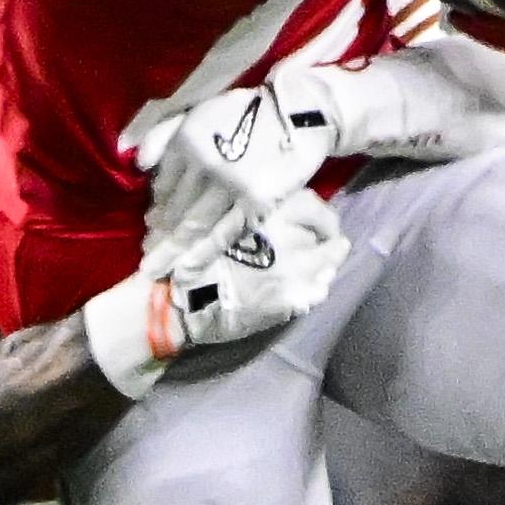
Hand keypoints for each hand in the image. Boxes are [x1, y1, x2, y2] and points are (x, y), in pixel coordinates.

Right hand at [85, 193, 352, 389]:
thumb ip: (250, 206)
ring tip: (320, 267)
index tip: (317, 222)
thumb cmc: (188, 250)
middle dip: (329, 240)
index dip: (320, 216)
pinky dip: (314, 290)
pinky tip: (306, 289)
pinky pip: (316, 293)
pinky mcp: (288, 300)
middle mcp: (287, 237)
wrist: (175, 297)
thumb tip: (277, 204)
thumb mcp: (217, 212)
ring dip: (325, 265)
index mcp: (269, 209)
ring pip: (328, 265)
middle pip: (329, 235)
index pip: (315, 206)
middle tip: (325, 244)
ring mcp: (291, 270)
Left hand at [131, 66, 346, 269]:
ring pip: (193, 226)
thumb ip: (165, 134)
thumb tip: (139, 165)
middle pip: (174, 208)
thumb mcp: (200, 112)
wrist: (298, 113)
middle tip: (146, 257)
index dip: (156, 207)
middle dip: (158, 236)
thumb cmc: (248, 114)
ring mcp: (229, 185)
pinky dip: (200, 257)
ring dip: (171, 252)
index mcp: (187, 139)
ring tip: (156, 271)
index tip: (151, 224)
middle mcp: (203, 163)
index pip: (163, 183)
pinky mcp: (255, 203)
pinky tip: (184, 273)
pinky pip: (222, 235)